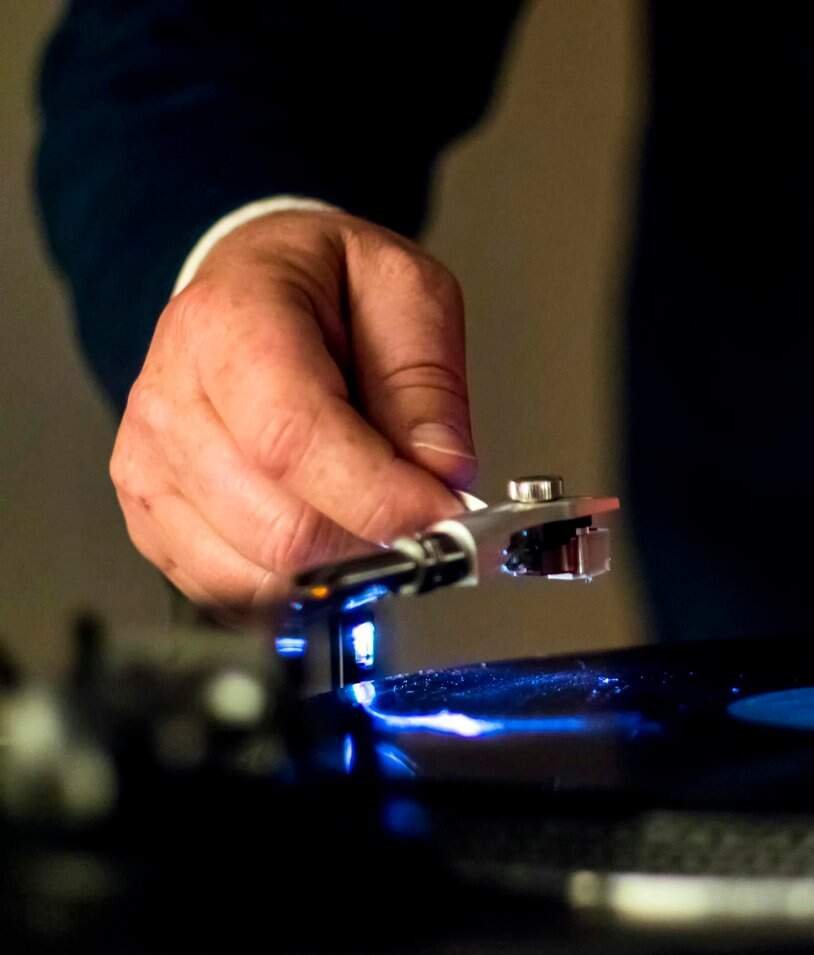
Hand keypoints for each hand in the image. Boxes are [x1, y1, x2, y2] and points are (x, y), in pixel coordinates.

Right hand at [110, 209, 474, 616]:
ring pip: (257, 572)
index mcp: (231, 324)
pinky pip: (228, 592)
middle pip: (278, 524)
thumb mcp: (406, 291)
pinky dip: (297, 589)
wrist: (253, 284)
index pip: (294, 439)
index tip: (444, 514)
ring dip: (340, 570)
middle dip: (373, 542)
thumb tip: (444, 476)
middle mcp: (171, 398)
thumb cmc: (326, 286)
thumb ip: (428, 384)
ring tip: (378, 523)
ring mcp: (151, 465)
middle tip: (429, 526)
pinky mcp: (152, 517)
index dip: (378, 496)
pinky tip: (332, 544)